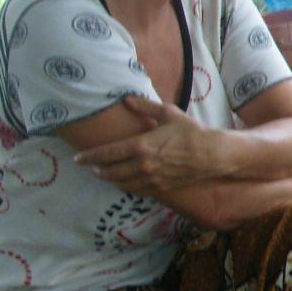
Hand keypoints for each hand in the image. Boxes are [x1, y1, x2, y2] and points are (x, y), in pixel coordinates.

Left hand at [75, 95, 219, 195]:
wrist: (212, 154)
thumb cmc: (191, 131)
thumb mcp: (168, 113)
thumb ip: (145, 106)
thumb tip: (127, 99)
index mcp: (140, 145)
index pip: (106, 154)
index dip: (89, 157)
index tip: (78, 159)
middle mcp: (142, 165)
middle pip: (110, 172)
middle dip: (97, 170)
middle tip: (91, 168)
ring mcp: (151, 178)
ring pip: (122, 184)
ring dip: (110, 180)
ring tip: (105, 176)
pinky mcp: (162, 187)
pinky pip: (138, 191)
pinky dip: (127, 188)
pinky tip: (125, 184)